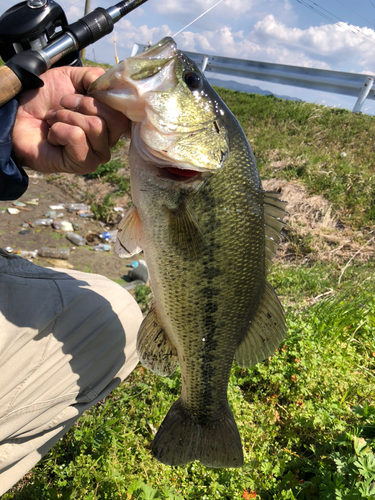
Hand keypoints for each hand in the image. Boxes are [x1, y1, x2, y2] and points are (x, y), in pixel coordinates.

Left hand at [12, 66, 129, 174]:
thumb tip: (113, 87)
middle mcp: (109, 140)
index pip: (125, 112)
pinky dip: (59, 130)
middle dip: (83, 105)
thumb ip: (97, 78)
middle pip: (114, 120)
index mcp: (111, 122)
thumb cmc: (46, 98)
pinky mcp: (82, 164)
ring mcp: (97, 155)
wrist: (19, 114)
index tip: (83, 92)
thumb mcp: (74, 77)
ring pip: (96, 127)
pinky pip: (77, 137)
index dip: (104, 98)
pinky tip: (53, 135)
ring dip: (67, 117)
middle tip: (63, 106)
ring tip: (55, 120)